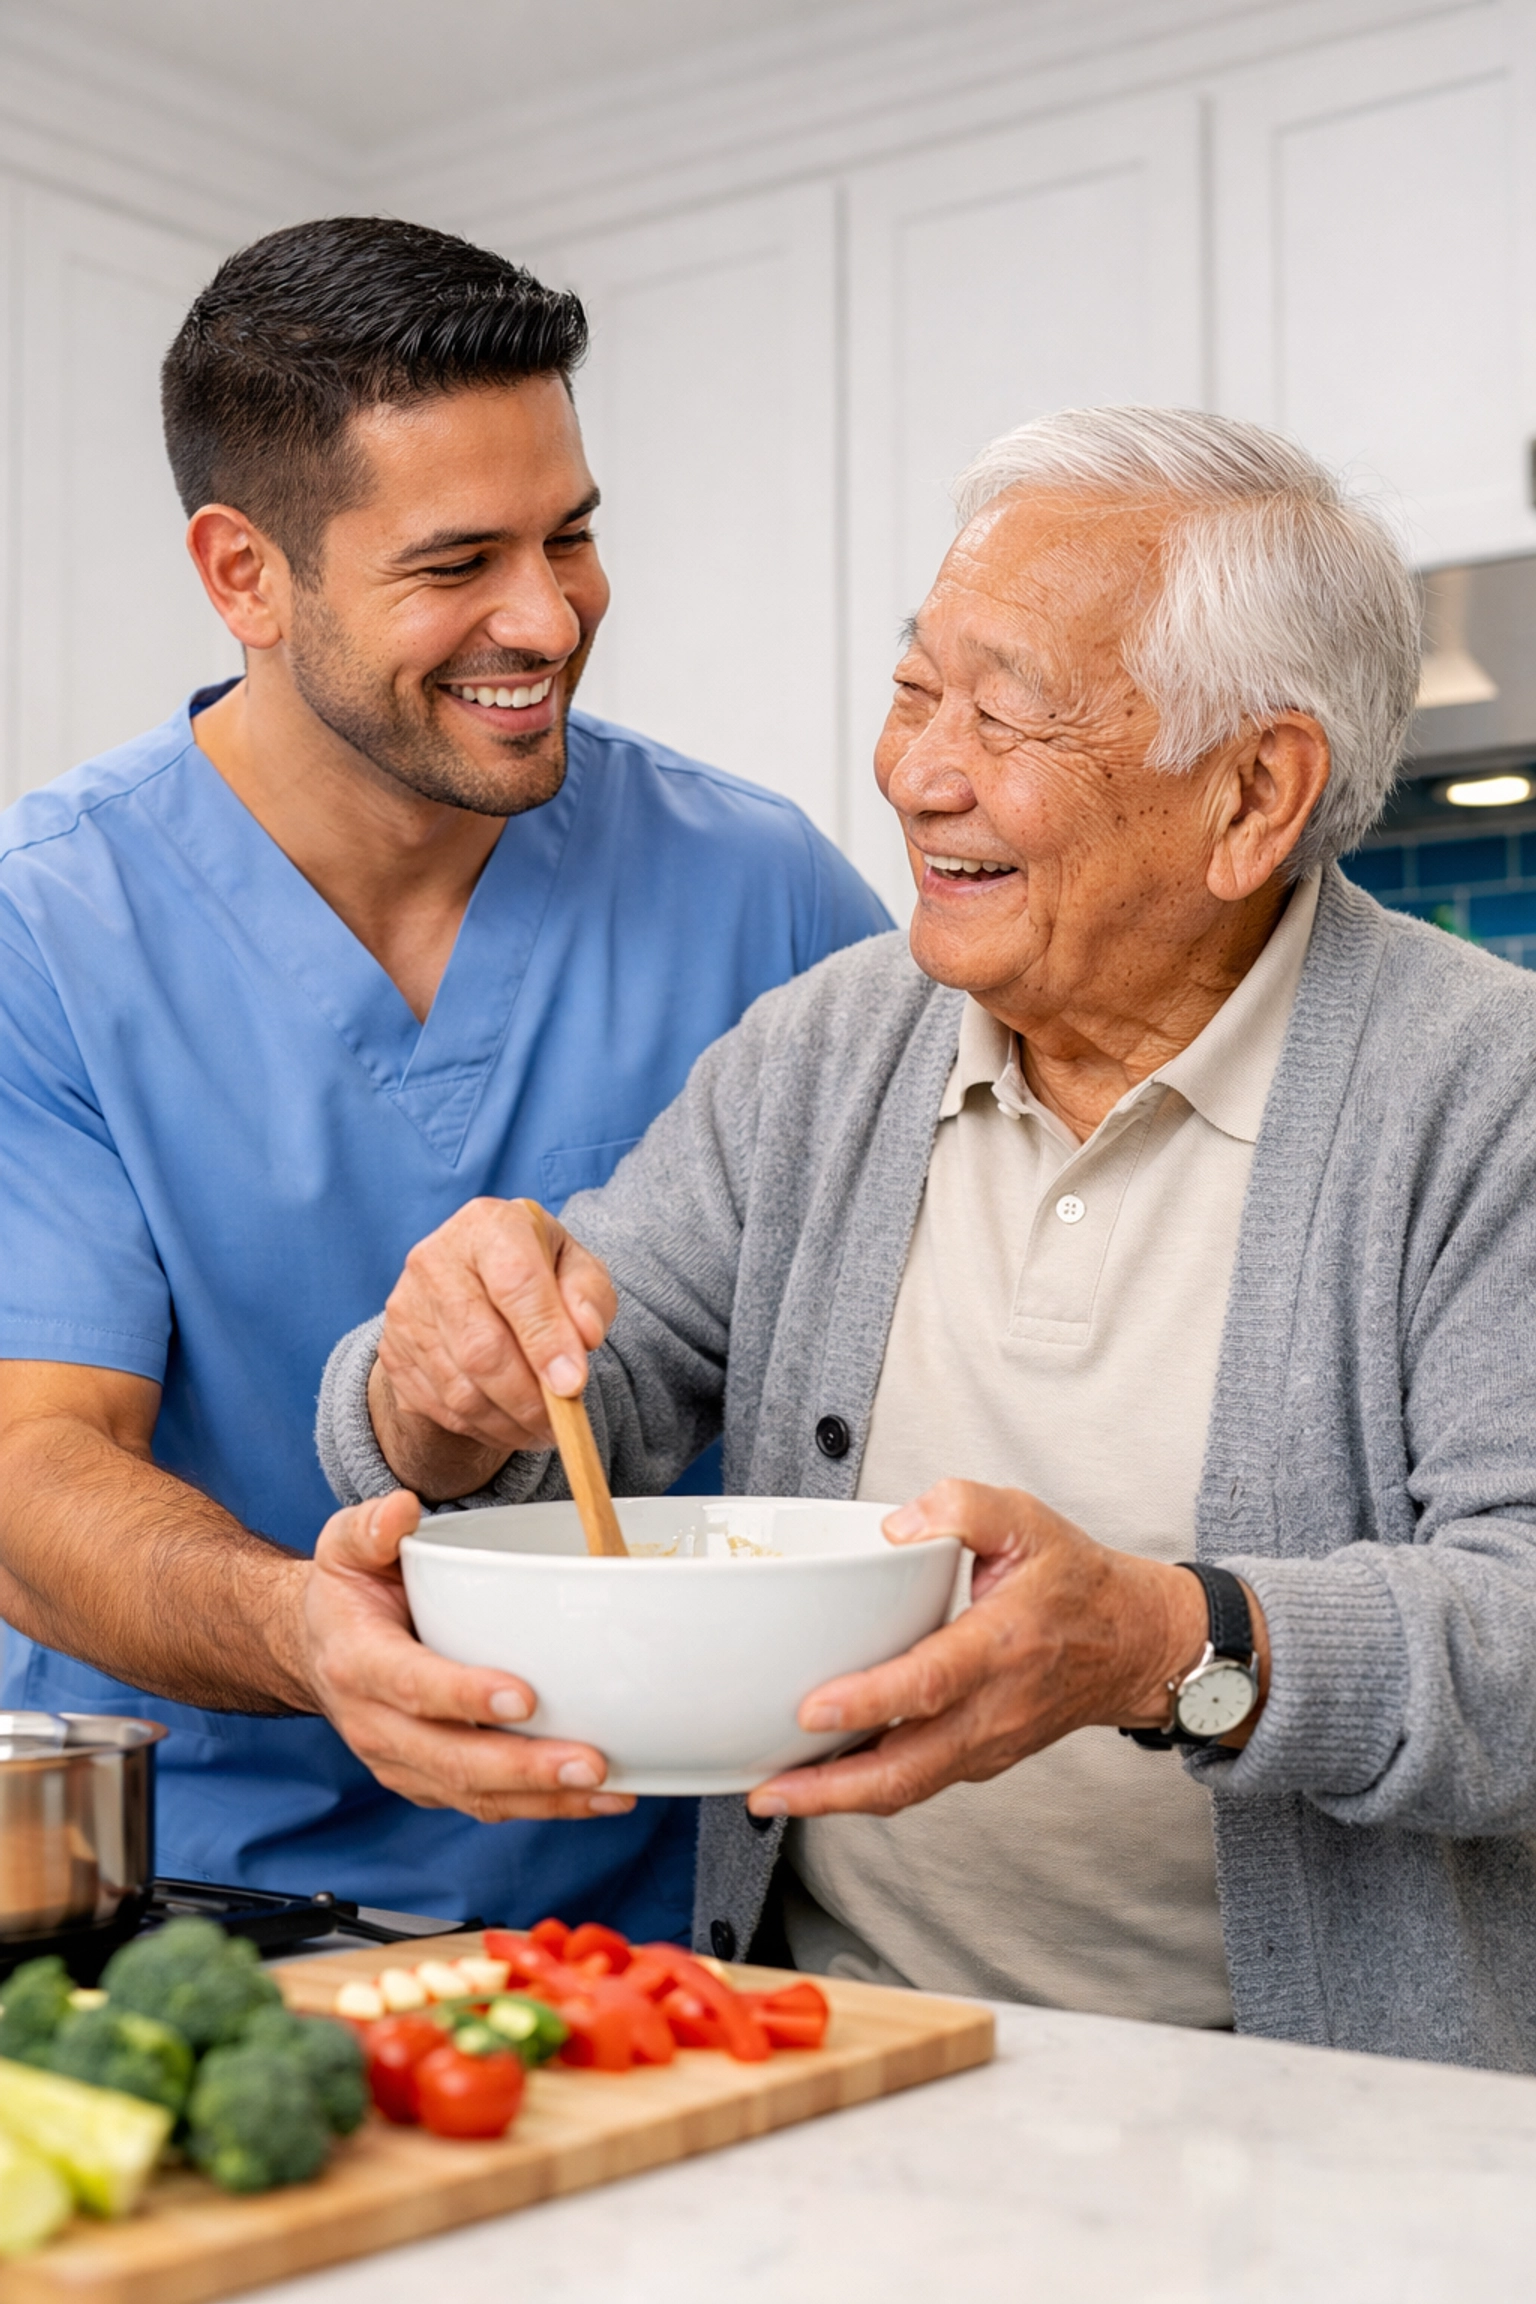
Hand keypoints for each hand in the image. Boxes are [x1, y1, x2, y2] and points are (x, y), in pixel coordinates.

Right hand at [275, 1488, 633, 1820]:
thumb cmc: (350, 1592)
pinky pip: (483, 1804)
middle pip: (451, 1759)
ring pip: (472, 1794)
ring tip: (609, 1790)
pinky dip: (540, 1806)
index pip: (411, 1685)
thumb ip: (371, 1526)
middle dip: (524, 1767)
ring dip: (543, 1798)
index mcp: (359, 1661)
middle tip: (591, 1763)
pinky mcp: (427, 1782)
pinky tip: (596, 1798)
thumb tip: (402, 1510)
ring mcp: (401, 1762)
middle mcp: (375, 1724)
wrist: (320, 1647)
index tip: (525, 1696)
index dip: (465, 1695)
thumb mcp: (346, 1546)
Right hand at [370, 1199, 616, 1498]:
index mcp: (488, 1225)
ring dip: (508, 1422)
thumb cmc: (535, 1270)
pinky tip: (508, 1424)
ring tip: (542, 1427)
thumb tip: (585, 1336)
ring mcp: (407, 1309)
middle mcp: (435, 1261)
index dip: (546, 1339)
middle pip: (481, 1347)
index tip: (573, 1385)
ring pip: (460, 1389)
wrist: (474, 1279)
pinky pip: (440, 1407)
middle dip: (528, 1398)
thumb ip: (588, 1296)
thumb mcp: (575, 1268)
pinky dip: (481, 1428)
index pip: (516, 1282)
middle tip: (562, 1422)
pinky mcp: (392, 1351)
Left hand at [746, 1479, 1265, 1819]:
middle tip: (767, 1789)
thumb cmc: (1077, 1581)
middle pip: (908, 1769)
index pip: (930, 1684)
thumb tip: (897, 1527)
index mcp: (1002, 1645)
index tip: (811, 1708)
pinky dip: (870, 1788)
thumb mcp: (1027, 1519)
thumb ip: (961, 1506)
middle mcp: (995, 1707)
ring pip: (910, 1786)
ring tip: (776, 1793)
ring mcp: (990, 1741)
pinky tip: (824, 1777)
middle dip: (832, 1789)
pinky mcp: (983, 1756)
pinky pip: (921, 1781)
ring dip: (841, 1799)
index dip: (869, 1701)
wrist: (1138, 1645)